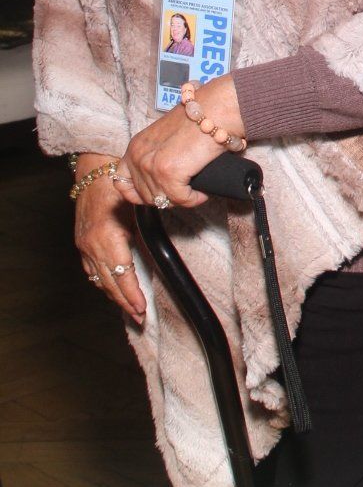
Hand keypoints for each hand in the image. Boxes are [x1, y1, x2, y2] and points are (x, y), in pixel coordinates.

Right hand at [74, 163, 145, 321]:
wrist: (92, 169)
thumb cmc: (116, 184)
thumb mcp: (136, 209)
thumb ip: (144, 235)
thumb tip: (159, 255)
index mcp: (106, 238)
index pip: (121, 276)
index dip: (131, 295)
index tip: (142, 309)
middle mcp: (91, 245)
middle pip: (109, 283)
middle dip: (124, 302)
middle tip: (140, 317)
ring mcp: (83, 245)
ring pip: (99, 279)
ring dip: (114, 295)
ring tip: (130, 309)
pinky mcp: (81, 243)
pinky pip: (91, 270)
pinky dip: (103, 282)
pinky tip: (112, 289)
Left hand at [121, 75, 244, 208]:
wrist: (214, 110)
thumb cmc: (197, 121)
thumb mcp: (165, 138)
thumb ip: (154, 156)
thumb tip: (158, 183)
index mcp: (135, 147)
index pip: (121, 183)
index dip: (138, 196)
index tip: (157, 196)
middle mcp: (138, 156)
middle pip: (144, 196)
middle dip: (165, 198)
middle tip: (184, 191)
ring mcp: (151, 166)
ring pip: (162, 201)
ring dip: (181, 199)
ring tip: (195, 190)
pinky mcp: (168, 173)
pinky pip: (180, 199)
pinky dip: (193, 200)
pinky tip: (202, 193)